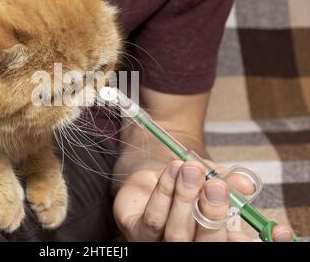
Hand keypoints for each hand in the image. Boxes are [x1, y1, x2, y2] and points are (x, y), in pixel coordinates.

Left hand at [114, 160, 293, 241]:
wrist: (155, 175)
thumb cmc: (189, 182)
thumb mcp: (212, 177)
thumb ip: (227, 181)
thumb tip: (244, 183)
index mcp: (214, 239)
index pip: (238, 245)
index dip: (261, 241)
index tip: (279, 229)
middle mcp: (189, 245)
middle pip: (206, 244)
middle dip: (213, 214)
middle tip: (216, 186)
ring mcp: (161, 243)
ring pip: (176, 232)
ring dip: (185, 198)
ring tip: (191, 170)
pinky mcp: (136, 232)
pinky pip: (153, 218)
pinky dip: (165, 191)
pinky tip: (172, 170)